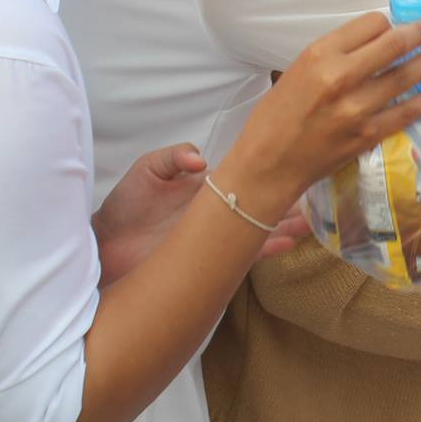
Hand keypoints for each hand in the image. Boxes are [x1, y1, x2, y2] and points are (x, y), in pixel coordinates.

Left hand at [94, 144, 310, 283]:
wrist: (107, 247)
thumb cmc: (127, 206)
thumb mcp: (147, 171)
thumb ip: (172, 159)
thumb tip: (201, 161)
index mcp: (209, 186)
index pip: (246, 176)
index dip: (267, 172)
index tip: (292, 165)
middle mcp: (220, 211)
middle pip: (260, 204)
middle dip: (287, 201)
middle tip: (313, 196)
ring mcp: (218, 238)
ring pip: (258, 229)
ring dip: (284, 226)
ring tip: (308, 222)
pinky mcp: (212, 262)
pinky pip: (243, 257)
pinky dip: (264, 251)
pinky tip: (286, 245)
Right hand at [221, 15, 420, 215]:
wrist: (269, 162)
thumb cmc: (277, 114)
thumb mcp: (298, 70)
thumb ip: (335, 55)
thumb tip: (374, 43)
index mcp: (320, 55)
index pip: (370, 25)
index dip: (387, 24)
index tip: (396, 26)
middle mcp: (341, 77)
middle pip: (393, 45)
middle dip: (420, 33)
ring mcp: (357, 108)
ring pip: (405, 77)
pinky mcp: (367, 135)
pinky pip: (406, 113)